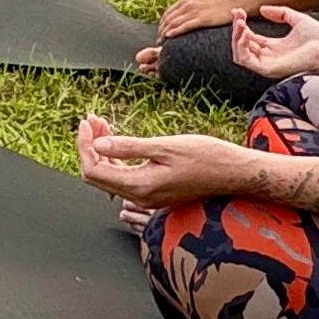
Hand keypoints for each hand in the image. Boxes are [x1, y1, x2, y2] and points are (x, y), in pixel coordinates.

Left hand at [76, 115, 266, 211]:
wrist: (234, 172)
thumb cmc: (206, 157)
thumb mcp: (164, 146)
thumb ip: (129, 147)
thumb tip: (97, 145)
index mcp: (140, 186)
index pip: (94, 170)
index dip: (84, 146)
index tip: (86, 124)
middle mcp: (141, 197)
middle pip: (99, 175)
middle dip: (90, 147)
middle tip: (93, 121)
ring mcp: (149, 197)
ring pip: (112, 176)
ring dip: (103, 151)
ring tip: (103, 126)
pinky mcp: (157, 192)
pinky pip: (127, 177)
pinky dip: (118, 159)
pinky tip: (119, 142)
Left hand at [155, 0, 240, 39]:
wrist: (235, 0)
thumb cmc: (219, 3)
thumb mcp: (201, 1)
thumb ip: (191, 7)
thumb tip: (184, 15)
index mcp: (186, 0)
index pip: (167, 13)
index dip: (161, 24)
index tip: (160, 33)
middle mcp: (187, 4)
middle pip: (168, 19)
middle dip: (160, 30)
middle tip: (158, 41)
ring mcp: (194, 11)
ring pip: (173, 23)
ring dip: (164, 33)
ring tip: (161, 43)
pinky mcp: (202, 19)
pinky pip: (184, 26)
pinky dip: (174, 31)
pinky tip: (168, 37)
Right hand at [228, 5, 318, 81]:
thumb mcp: (295, 18)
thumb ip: (279, 13)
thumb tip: (262, 9)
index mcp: (275, 48)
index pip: (250, 39)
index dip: (241, 25)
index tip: (238, 11)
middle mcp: (270, 58)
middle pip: (243, 46)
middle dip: (236, 29)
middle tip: (238, 14)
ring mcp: (269, 65)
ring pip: (240, 55)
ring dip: (236, 38)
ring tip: (240, 24)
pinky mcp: (270, 69)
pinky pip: (246, 61)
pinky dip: (241, 47)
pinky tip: (245, 33)